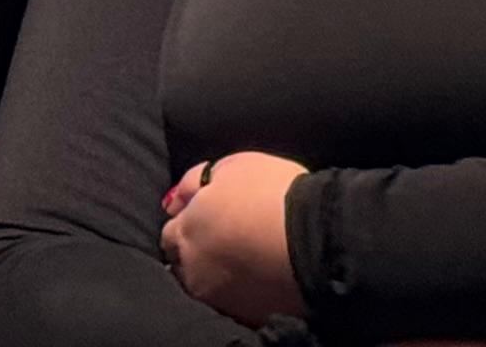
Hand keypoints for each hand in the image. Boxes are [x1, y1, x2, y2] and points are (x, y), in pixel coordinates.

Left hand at [160, 151, 307, 325]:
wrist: (316, 237)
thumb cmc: (271, 193)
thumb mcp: (230, 167)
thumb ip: (193, 184)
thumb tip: (173, 202)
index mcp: (185, 234)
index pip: (170, 235)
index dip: (188, 225)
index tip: (206, 221)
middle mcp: (193, 271)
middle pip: (182, 266)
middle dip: (195, 256)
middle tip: (223, 244)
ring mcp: (218, 298)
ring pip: (206, 289)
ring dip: (216, 277)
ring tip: (241, 264)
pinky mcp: (245, 317)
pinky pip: (235, 305)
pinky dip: (241, 294)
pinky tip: (257, 280)